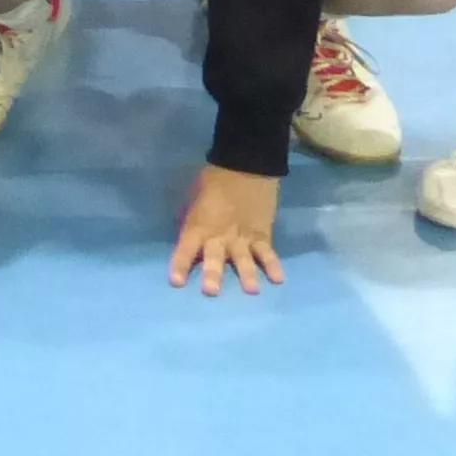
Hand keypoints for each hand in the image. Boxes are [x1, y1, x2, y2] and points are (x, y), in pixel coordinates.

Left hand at [169, 163, 285, 295]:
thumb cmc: (214, 181)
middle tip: (212, 291)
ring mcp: (243, 237)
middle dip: (213, 273)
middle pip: (214, 257)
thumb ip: (192, 221)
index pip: (186, 247)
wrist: (246, 164)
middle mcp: (219, 235)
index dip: (180, 264)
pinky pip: (267, 252)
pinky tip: (279, 279)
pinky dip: (273, 265)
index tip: (176, 282)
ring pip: (243, 258)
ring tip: (252, 291)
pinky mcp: (262, 235)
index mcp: (199, 225)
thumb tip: (189, 238)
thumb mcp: (195, 199)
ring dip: (247, 274)